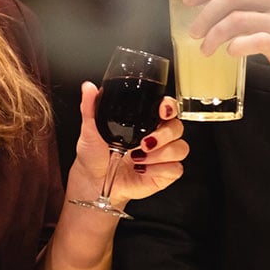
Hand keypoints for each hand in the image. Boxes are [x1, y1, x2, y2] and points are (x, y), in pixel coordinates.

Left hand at [74, 83, 186, 201]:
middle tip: (144, 142)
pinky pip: (175, 169)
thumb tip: (88, 88)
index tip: (162, 110)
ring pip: (180, 148)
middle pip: (177, 128)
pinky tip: (142, 169)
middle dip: (164, 134)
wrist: (92, 180)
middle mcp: (157, 136)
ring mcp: (163, 155)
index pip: (168, 108)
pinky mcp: (164, 174)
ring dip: (161, 154)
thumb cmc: (94, 154)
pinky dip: (160, 169)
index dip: (169, 107)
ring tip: (138, 158)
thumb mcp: (90, 130)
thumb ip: (90, 108)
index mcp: (145, 121)